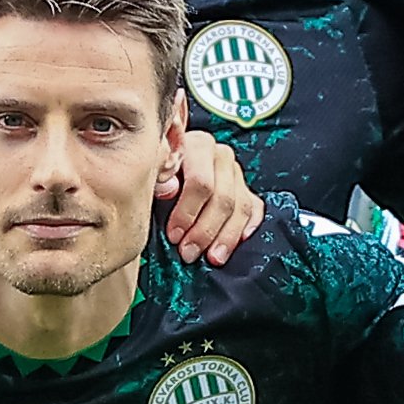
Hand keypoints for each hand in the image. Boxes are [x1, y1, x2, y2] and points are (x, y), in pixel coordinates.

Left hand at [162, 134, 263, 263]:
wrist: (165, 177)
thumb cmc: (155, 179)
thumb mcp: (150, 176)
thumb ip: (157, 181)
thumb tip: (169, 189)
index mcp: (196, 146)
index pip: (201, 182)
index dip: (187, 212)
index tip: (174, 236)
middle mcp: (220, 155)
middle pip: (223, 197)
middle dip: (205, 230)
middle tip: (189, 253)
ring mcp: (236, 172)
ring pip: (241, 207)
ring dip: (226, 237)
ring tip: (212, 258)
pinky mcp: (246, 189)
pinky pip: (254, 210)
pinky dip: (247, 227)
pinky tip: (239, 243)